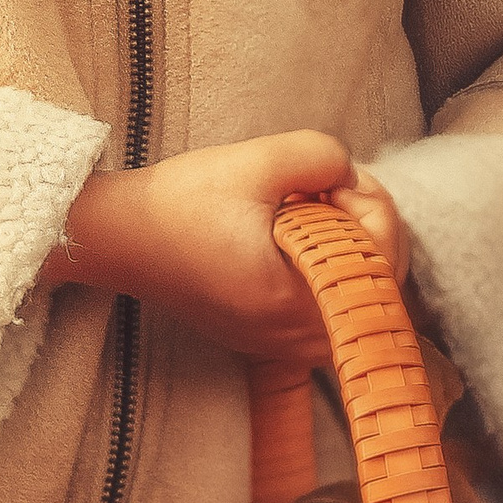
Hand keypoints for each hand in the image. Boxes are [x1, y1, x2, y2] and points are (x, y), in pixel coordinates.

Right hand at [38, 129, 410, 362]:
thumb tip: (351, 176)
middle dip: (363, 225)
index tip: (331, 176)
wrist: (118, 238)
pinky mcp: (266, 340)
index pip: (384, 259)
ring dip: (347, 248)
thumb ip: (322, 156)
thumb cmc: (179, 205)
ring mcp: (281, 346)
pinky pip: (326, 308)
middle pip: (380, 284)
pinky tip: (292, 236)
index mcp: (297, 303)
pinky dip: (325, 269)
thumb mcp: (255, 161)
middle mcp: (295, 339)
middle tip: (322, 187)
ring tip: (308, 211)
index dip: (371, 203)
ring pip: (356, 298)